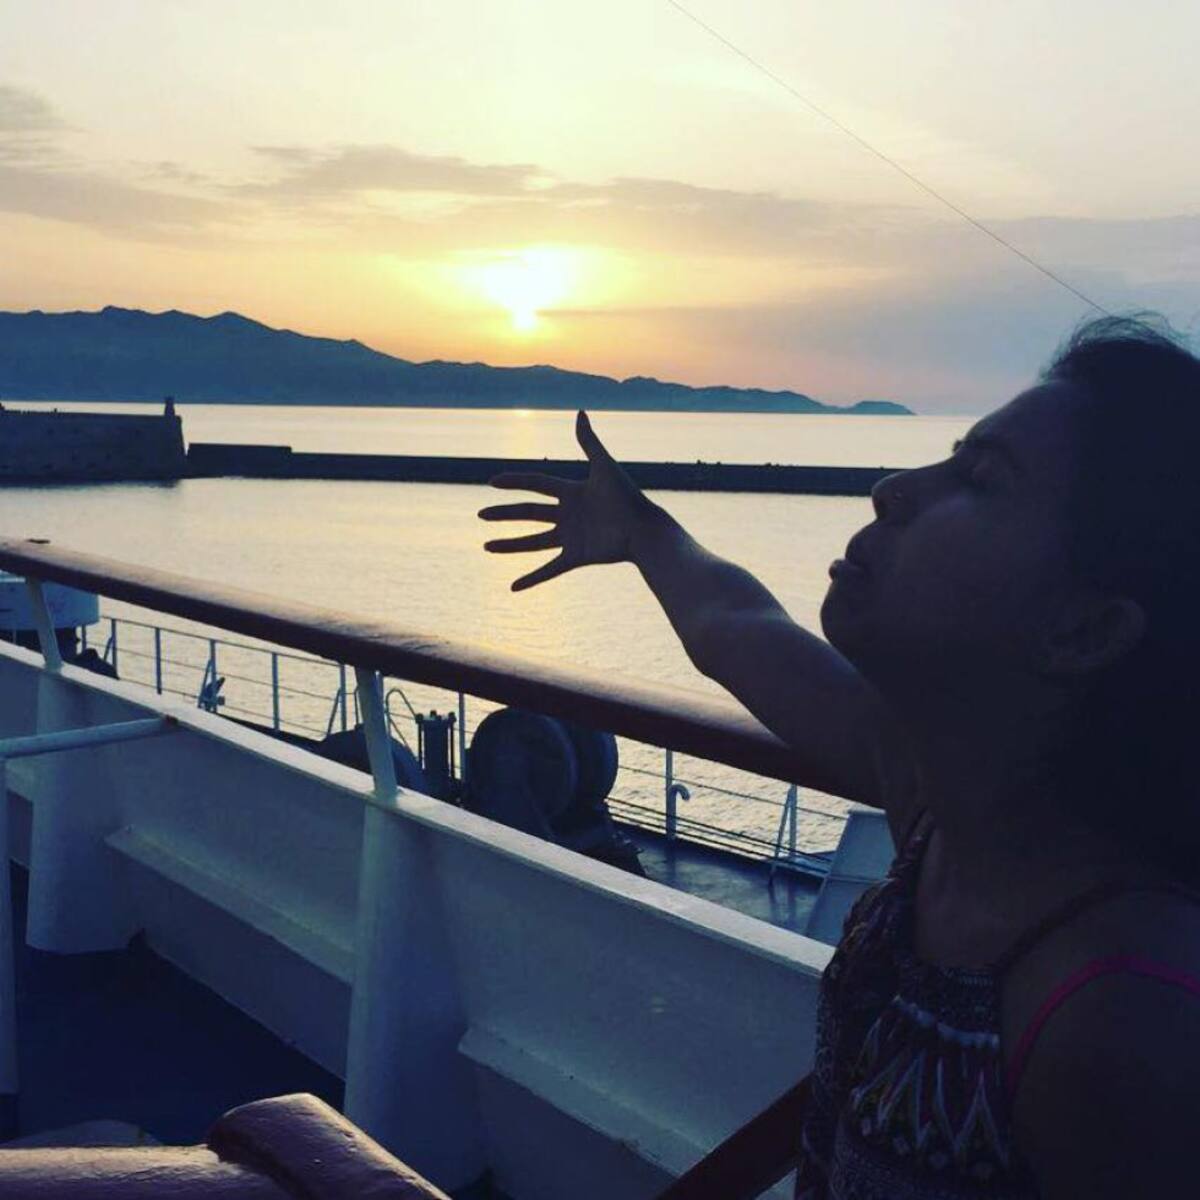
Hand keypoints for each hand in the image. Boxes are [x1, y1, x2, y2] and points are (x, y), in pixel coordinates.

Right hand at [479, 410, 648, 590]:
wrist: (644, 530)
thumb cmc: (628, 498)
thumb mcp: (604, 467)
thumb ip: (589, 442)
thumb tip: (579, 411)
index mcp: (572, 492)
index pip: (537, 484)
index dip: (515, 482)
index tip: (492, 481)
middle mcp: (568, 515)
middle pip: (529, 514)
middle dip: (504, 514)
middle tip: (481, 515)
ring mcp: (571, 537)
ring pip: (533, 543)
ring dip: (509, 545)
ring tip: (486, 547)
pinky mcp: (577, 557)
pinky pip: (549, 569)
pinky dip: (532, 579)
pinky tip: (513, 588)